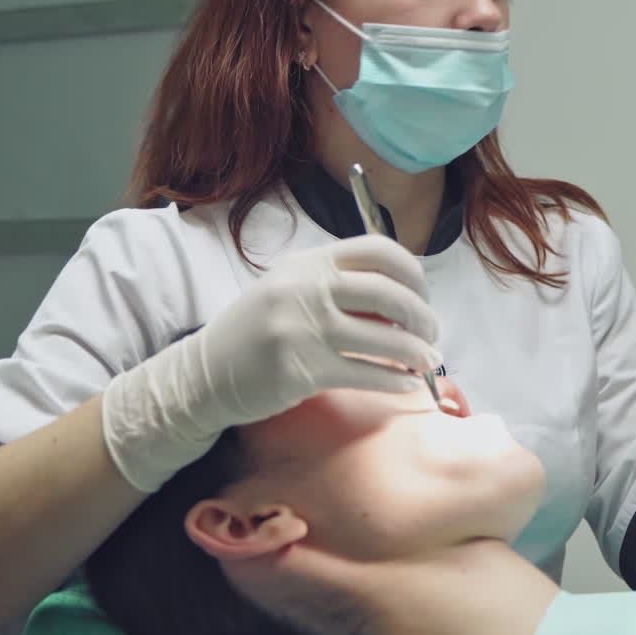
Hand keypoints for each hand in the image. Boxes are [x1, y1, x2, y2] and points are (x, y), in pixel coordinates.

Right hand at [103, 236, 441, 490]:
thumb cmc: (259, 332)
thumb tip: (405, 300)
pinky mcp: (300, 370)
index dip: (412, 273)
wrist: (203, 374)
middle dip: (421, 316)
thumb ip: (340, 285)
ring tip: (429, 362)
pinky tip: (406, 384)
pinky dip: (394, 380)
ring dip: (416, 352)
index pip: (377, 250)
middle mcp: (305, 288)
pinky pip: (364, 373)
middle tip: (432, 334)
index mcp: (309, 262)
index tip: (423, 295)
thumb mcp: (293, 290)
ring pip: (383, 338)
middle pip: (387, 293)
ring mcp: (301, 329)